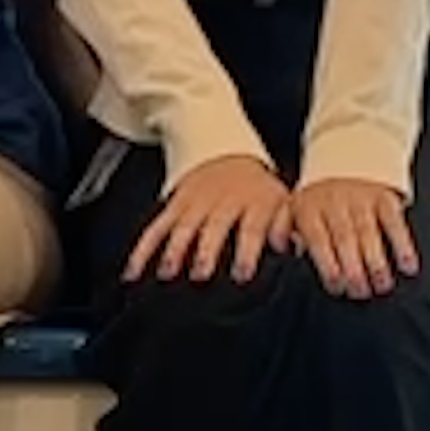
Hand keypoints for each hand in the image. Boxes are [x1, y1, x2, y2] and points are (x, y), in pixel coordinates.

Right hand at [129, 154, 292, 283]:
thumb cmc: (259, 192)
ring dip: (174, 249)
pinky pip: (156, 227)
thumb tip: (295, 247)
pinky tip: (134, 272)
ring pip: (182, 225)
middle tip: (201, 274)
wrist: (230, 156)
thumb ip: (287, 227)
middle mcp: (223, 202)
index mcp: (254, 204)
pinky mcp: (174, 205)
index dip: (246, 251)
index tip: (242, 274)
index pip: (251, 228)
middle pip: (213, 226)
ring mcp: (196, 203)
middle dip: (206, 250)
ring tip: (168, 272)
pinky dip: (143, 249)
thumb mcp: (282, 203)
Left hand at [289, 177, 416, 298]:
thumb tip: (281, 249)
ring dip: (377, 261)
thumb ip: (280, 230)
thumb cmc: (317, 199)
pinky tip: (407, 265)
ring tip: (382, 284)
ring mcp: (361, 199)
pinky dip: (403, 244)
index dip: (328, 263)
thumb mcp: (291, 208)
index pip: (318, 238)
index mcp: (308, 208)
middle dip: (353, 267)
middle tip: (360, 291)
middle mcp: (335, 202)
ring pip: (369, 232)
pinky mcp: (384, 198)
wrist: (345, 160)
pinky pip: (394, 222)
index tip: (336, 285)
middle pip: (344, 237)